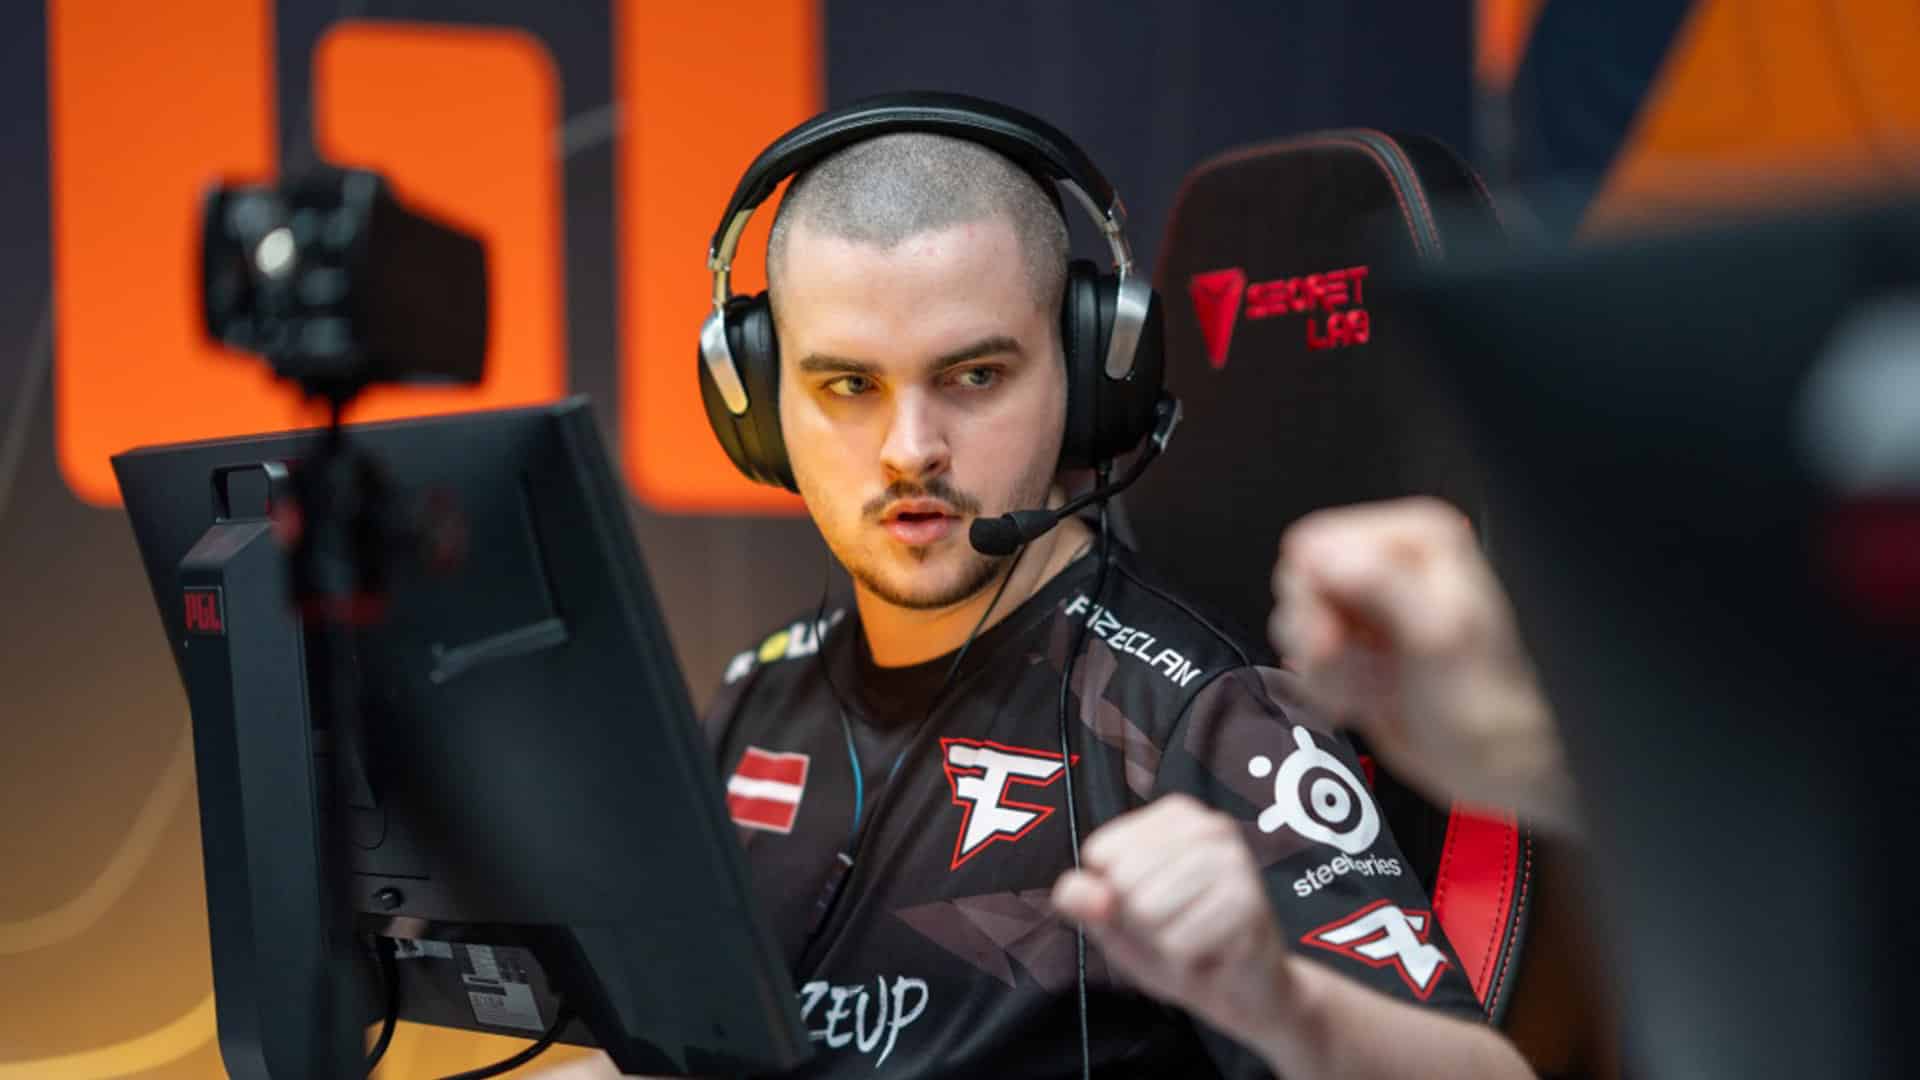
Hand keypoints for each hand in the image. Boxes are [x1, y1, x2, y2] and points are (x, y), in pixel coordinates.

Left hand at [1051, 794, 1294, 1048]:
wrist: (1242, 992)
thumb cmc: (1178, 945)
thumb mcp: (1116, 921)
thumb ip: (1086, 901)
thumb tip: (1075, 891)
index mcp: (1174, 816)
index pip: (1101, 852)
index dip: (1112, 894)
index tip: (1148, 903)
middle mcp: (1209, 826)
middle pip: (1123, 880)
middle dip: (1138, 921)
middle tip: (1174, 926)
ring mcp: (1234, 861)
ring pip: (1147, 910)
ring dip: (1162, 941)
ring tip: (1191, 938)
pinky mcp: (1248, 903)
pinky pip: (1178, 942)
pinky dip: (1185, 959)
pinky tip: (1210, 951)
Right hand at [1271, 497, 1576, 830]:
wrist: (1496, 764)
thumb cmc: (1487, 706)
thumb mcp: (1440, 636)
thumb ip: (1382, 584)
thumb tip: (1325, 555)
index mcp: (1415, 539)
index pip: (1315, 544)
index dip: (1316, 598)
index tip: (1336, 640)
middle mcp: (1390, 563)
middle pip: (1299, 585)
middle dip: (1318, 639)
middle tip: (1355, 669)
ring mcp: (1369, 606)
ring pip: (1297, 625)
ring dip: (1325, 670)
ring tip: (1371, 688)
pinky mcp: (1355, 645)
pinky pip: (1305, 658)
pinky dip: (1327, 686)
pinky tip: (1367, 698)